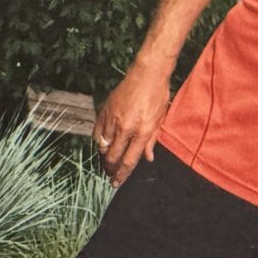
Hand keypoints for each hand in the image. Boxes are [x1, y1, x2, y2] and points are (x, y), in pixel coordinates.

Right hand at [93, 62, 172, 186]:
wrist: (146, 74)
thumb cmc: (157, 96)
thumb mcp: (160, 120)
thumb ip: (152, 141)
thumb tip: (148, 158)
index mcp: (141, 131)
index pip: (129, 160)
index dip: (122, 175)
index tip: (116, 183)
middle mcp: (125, 128)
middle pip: (112, 157)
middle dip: (110, 170)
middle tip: (110, 175)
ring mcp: (113, 120)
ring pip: (102, 146)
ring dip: (104, 157)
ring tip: (107, 162)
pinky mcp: (104, 112)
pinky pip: (96, 133)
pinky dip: (98, 141)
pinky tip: (102, 145)